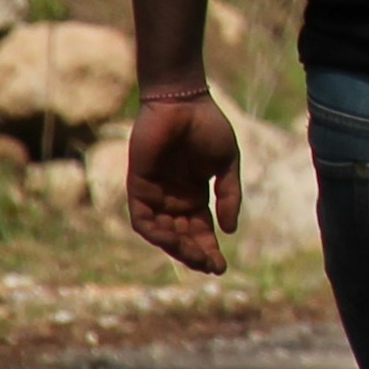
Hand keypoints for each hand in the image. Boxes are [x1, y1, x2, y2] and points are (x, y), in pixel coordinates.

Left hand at [125, 85, 240, 274]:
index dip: (210, 249)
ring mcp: (154, 194)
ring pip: (163, 234)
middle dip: (196, 254)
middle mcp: (173, 198)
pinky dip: (158, 234)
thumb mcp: (226, 164)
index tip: (222, 267)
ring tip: (196, 256)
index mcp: (194, 194)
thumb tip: (230, 230)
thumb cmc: (207, 126)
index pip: (200, 230)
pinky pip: (143, 221)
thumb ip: (228, 196)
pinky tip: (176, 240)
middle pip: (182, 236)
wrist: (183, 101)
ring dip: (179, 248)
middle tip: (211, 266)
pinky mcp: (138, 187)